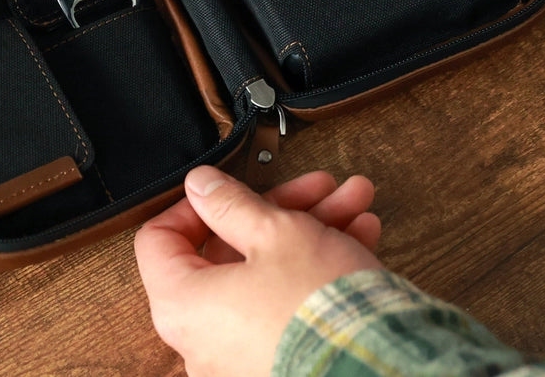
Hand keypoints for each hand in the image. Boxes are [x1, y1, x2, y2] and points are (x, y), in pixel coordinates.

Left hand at [134, 167, 381, 376]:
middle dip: (281, 209)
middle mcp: (206, 340)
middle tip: (315, 188)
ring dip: (312, 229)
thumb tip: (200, 185)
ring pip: (270, 274)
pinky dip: (320, 269)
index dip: (192, 205)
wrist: (386, 370)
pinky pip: (291, 306)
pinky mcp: (284, 364)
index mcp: (185, 304)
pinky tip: (361, 236)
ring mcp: (245, 358)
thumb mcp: (273, 231)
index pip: (158, 242)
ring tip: (354, 202)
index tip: (226, 188)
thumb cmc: (318, 308)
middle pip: (230, 252)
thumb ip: (229, 203)